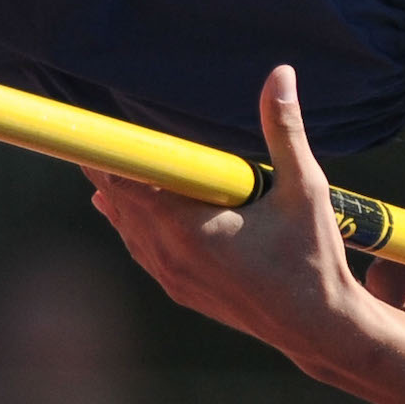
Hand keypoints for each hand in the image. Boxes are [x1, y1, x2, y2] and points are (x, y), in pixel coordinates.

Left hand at [85, 64, 375, 369]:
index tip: (88, 120)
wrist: (316, 328)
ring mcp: (170, 276)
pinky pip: (139, 249)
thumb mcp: (304, 189)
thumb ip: (284, 130)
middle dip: (110, 164)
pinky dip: (130, 223)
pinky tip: (118, 209)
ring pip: (125, 227)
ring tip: (103, 162)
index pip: (126, 179)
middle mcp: (170, 254)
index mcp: (189, 227)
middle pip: (117, 199)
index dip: (104, 149)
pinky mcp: (178, 289)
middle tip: (98, 128)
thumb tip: (280, 75)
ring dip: (118, 195)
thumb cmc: (313, 259)